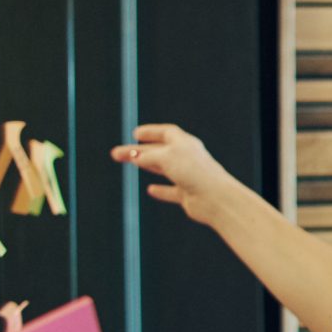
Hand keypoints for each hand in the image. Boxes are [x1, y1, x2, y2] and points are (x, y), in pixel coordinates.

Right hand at [114, 123, 242, 225]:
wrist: (216, 198)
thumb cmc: (194, 172)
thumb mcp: (166, 157)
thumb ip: (148, 156)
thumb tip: (134, 157)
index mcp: (186, 143)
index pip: (166, 132)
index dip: (150, 132)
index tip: (135, 134)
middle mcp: (188, 158)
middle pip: (159, 151)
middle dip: (137, 152)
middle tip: (115, 154)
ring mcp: (188, 177)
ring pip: (162, 169)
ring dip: (144, 166)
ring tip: (128, 164)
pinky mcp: (188, 194)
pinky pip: (172, 191)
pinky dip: (161, 190)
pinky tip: (151, 190)